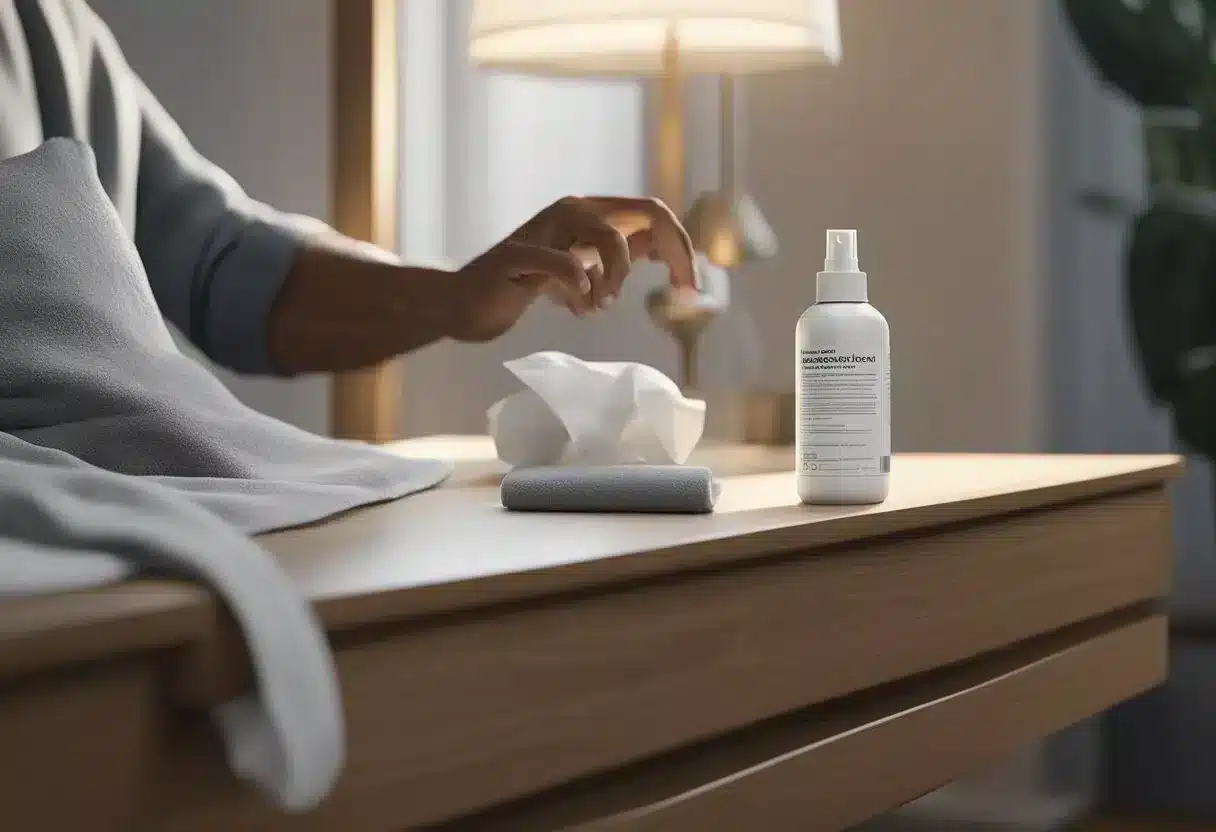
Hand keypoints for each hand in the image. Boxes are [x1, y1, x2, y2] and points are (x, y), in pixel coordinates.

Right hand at [446, 196, 697, 342]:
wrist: (464, 304)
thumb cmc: (522, 286)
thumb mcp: (581, 269)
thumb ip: (617, 254)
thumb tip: (663, 245)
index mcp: (589, 212)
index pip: (653, 213)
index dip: (682, 247)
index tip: (691, 288)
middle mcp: (571, 209)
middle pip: (647, 213)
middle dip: (675, 253)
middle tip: (679, 294)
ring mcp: (543, 228)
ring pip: (609, 239)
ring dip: (616, 280)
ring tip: (599, 307)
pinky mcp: (518, 255)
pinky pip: (565, 267)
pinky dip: (579, 291)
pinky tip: (575, 307)